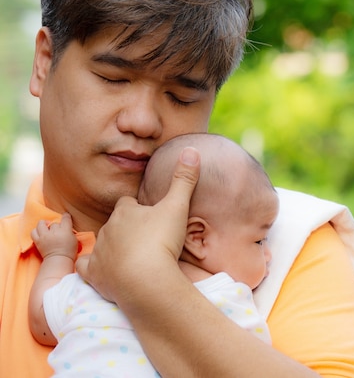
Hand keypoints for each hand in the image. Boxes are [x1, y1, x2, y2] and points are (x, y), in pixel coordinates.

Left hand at [31, 212, 77, 259]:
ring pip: (41, 224)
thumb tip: (65, 227)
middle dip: (56, 226)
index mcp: (65, 230)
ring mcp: (44, 236)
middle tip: (58, 231)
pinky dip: (36, 231)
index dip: (66, 216)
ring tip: (46, 228)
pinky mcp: (38, 241)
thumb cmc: (69, 251)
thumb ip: (69, 231)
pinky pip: (33, 232)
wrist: (59, 261)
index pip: (65, 218)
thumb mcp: (74, 239)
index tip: (66, 216)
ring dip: (44, 225)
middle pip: (54, 223)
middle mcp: (54, 232)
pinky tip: (40, 233)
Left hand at [76, 146, 200, 301]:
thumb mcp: (177, 206)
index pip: (127, 203)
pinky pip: (86, 267)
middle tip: (145, 237)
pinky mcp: (94, 273)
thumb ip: (184, 179)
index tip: (149, 215)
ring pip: (103, 243)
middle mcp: (108, 228)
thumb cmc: (162, 240)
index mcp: (125, 211)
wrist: (146, 280)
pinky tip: (104, 270)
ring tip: (132, 255)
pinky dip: (93, 268)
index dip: (138, 208)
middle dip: (126, 227)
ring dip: (114, 247)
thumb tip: (191, 149)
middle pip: (115, 223)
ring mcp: (99, 251)